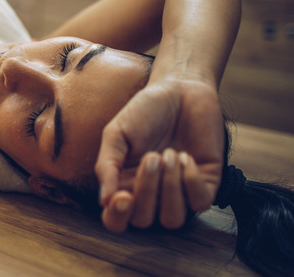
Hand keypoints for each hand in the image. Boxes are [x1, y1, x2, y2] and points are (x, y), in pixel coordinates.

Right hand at [94, 78, 224, 231]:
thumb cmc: (144, 111)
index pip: (116, 220)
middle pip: (144, 221)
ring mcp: (179, 191)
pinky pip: (199, 203)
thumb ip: (106, 166)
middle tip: (151, 156)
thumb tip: (103, 201)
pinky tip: (186, 157)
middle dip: (147, 191)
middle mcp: (151, 193)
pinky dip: (191, 182)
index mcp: (124, 184)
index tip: (121, 197)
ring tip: (169, 154)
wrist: (179, 89)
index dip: (117, 217)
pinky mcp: (206, 183)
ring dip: (170, 187)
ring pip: (172, 218)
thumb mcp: (115, 134)